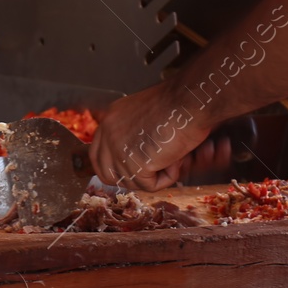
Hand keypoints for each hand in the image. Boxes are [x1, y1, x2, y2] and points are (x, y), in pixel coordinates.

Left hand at [90, 82, 211, 190]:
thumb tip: (135, 156)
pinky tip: (176, 158)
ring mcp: (118, 150)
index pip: (97, 154)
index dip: (114, 166)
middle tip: (153, 171)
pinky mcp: (135, 165)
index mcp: (110, 120)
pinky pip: (150, 186)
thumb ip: (133, 133)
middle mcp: (108, 134)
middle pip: (105, 173)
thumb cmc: (178, 104)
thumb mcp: (145, 115)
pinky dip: (168, 177)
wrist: (190, 101)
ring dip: (154, 175)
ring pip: (130, 182)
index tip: (133, 169)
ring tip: (172, 155)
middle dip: (129, 178)